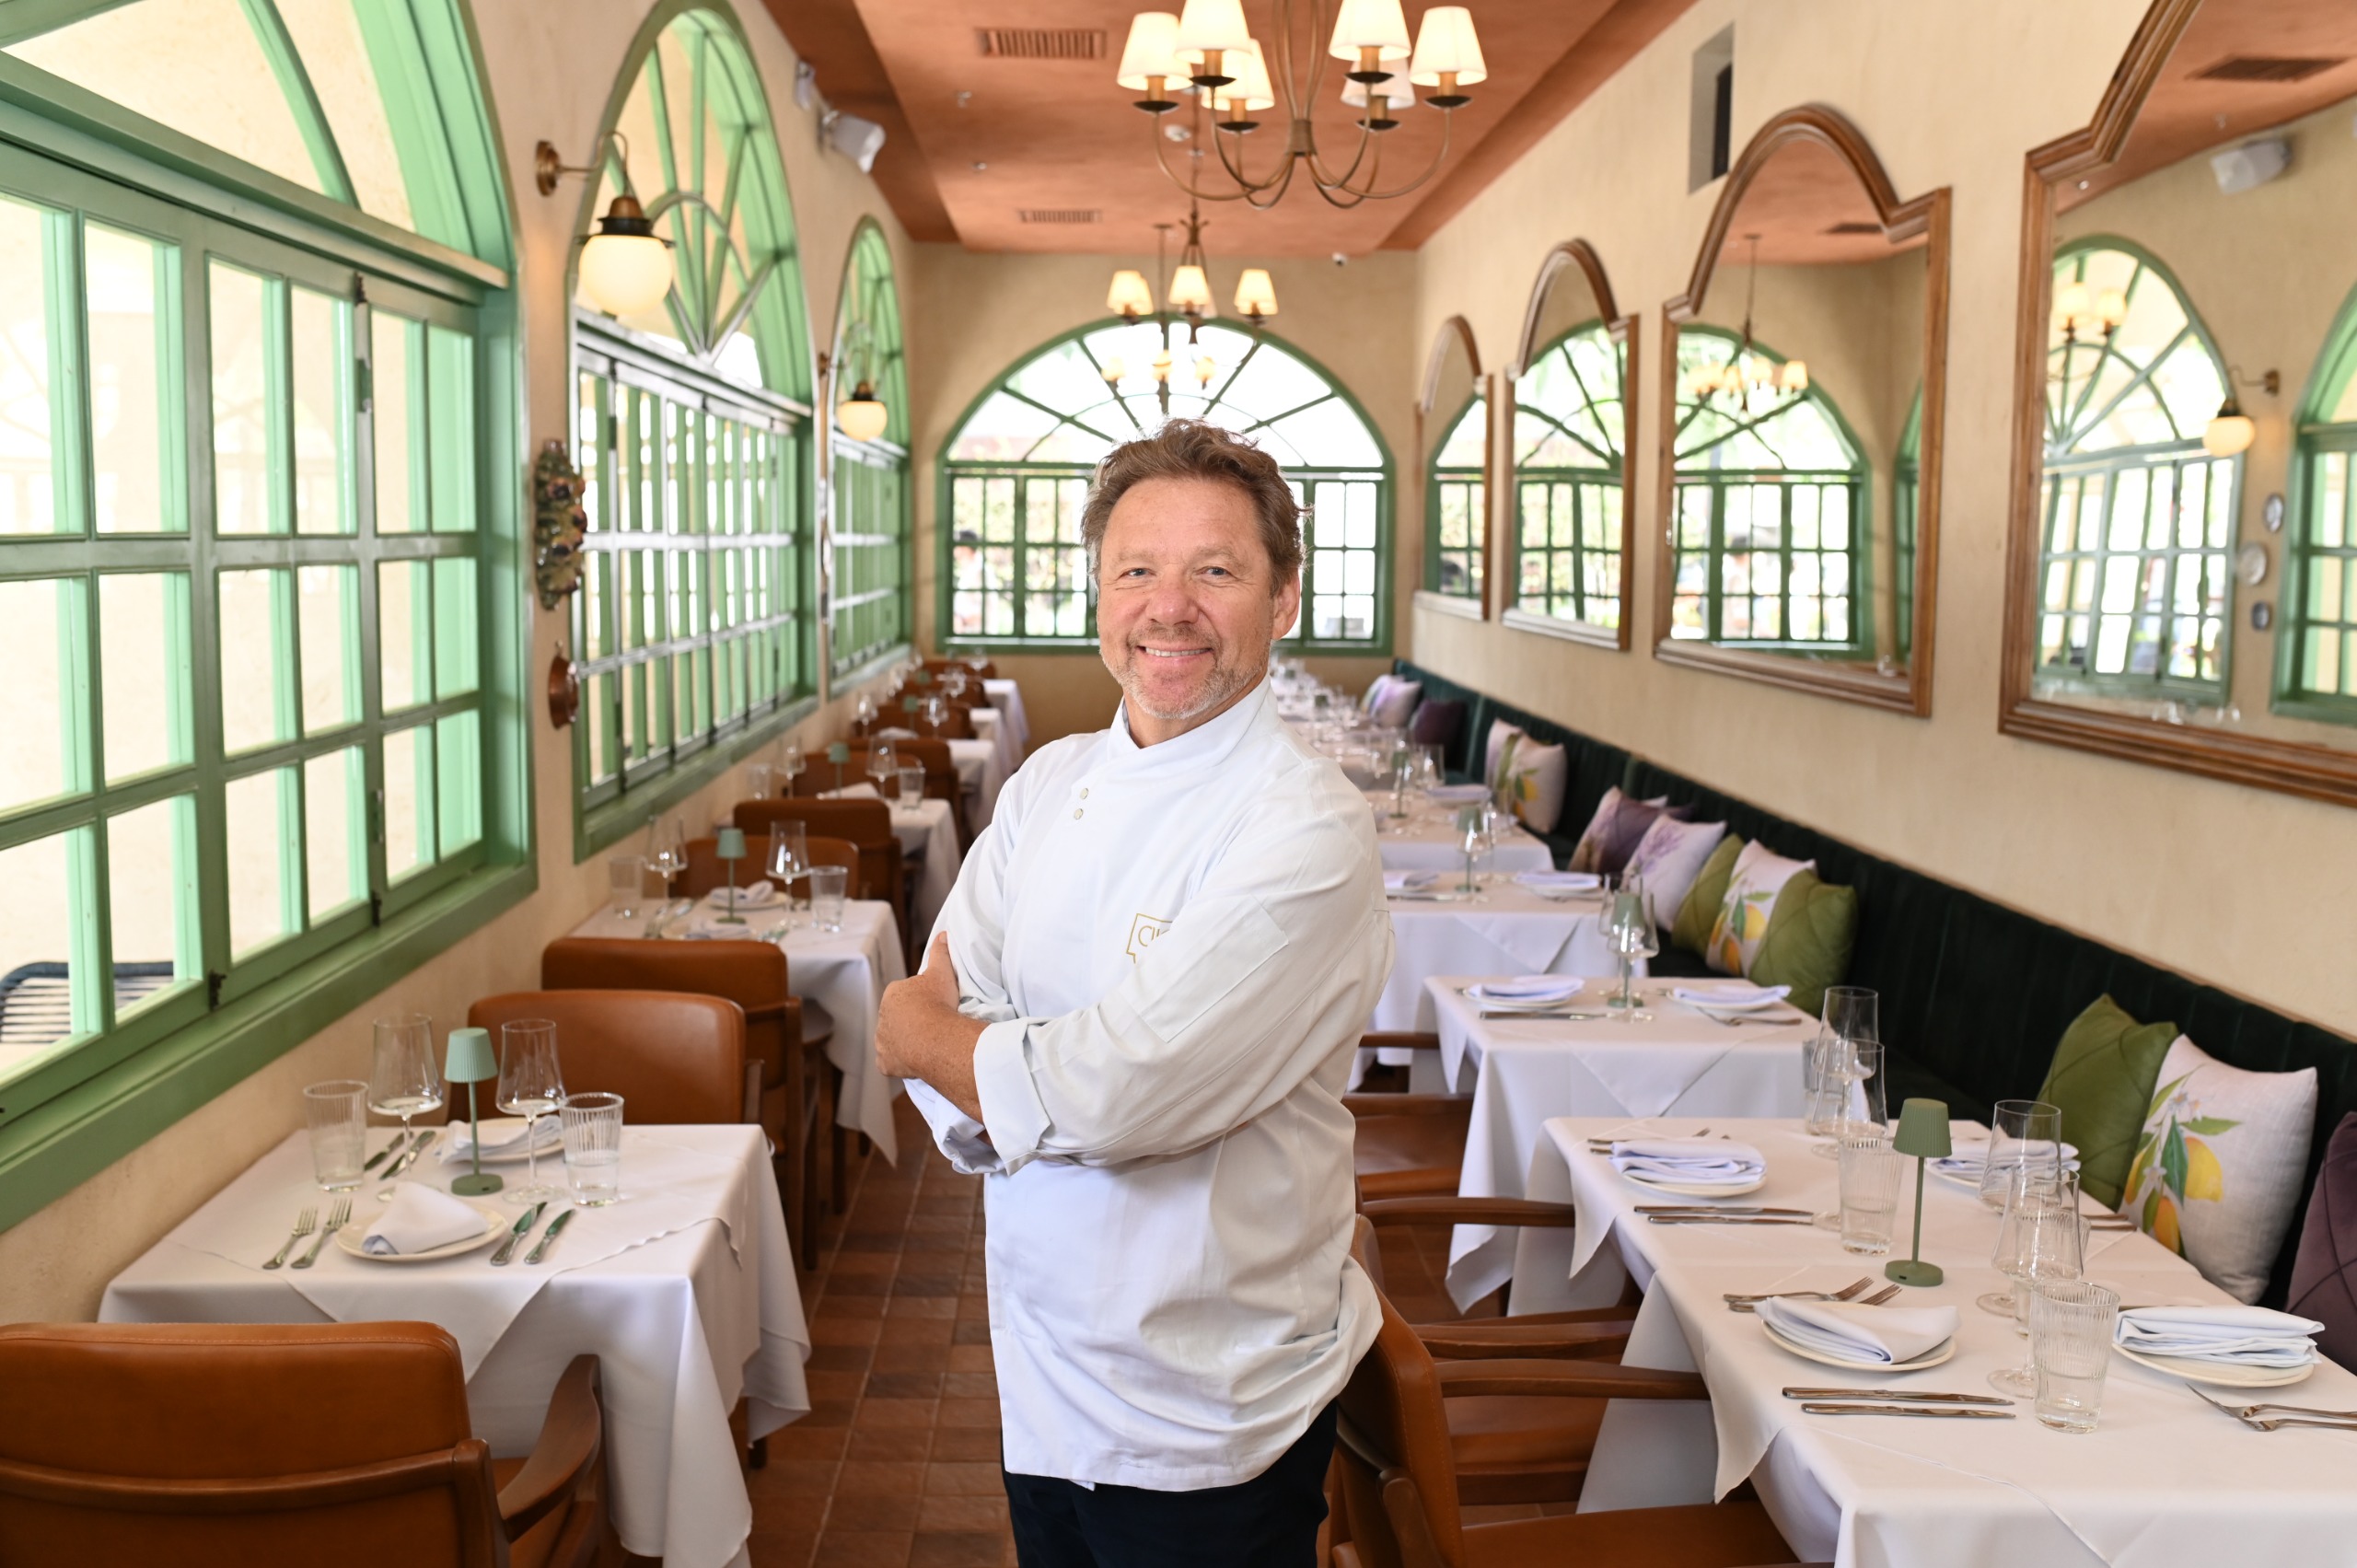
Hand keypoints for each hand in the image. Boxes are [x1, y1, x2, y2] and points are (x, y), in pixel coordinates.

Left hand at [876, 933, 986, 1121]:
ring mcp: (881, 1042)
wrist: (936, 1038)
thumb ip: (940, 952)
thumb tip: (943, 934)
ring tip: (926, 1045)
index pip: (904, 996)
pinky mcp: (884, 1063)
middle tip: (933, 1026)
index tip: (935, 1006)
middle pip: (897, 1019)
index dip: (920, 1001)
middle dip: (911, 1022)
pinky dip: (900, 1062)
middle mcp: (881, 1018)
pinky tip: (915, 1061)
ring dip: (905, 1042)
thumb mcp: (942, 972)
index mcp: (892, 995)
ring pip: (893, 1041)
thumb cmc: (937, 1003)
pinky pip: (892, 1062)